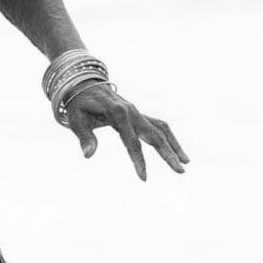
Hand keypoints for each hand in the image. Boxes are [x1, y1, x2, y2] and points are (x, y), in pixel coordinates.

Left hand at [62, 83, 188, 180]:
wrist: (83, 84)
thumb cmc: (78, 104)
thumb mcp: (76, 120)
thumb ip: (85, 137)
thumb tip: (88, 155)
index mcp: (117, 113)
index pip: (131, 141)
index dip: (138, 160)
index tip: (144, 178)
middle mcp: (132, 112)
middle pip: (154, 134)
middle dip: (168, 154)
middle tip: (181, 171)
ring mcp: (137, 112)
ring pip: (161, 128)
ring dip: (174, 145)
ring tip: (186, 162)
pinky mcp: (138, 114)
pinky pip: (158, 125)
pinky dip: (168, 137)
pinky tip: (175, 150)